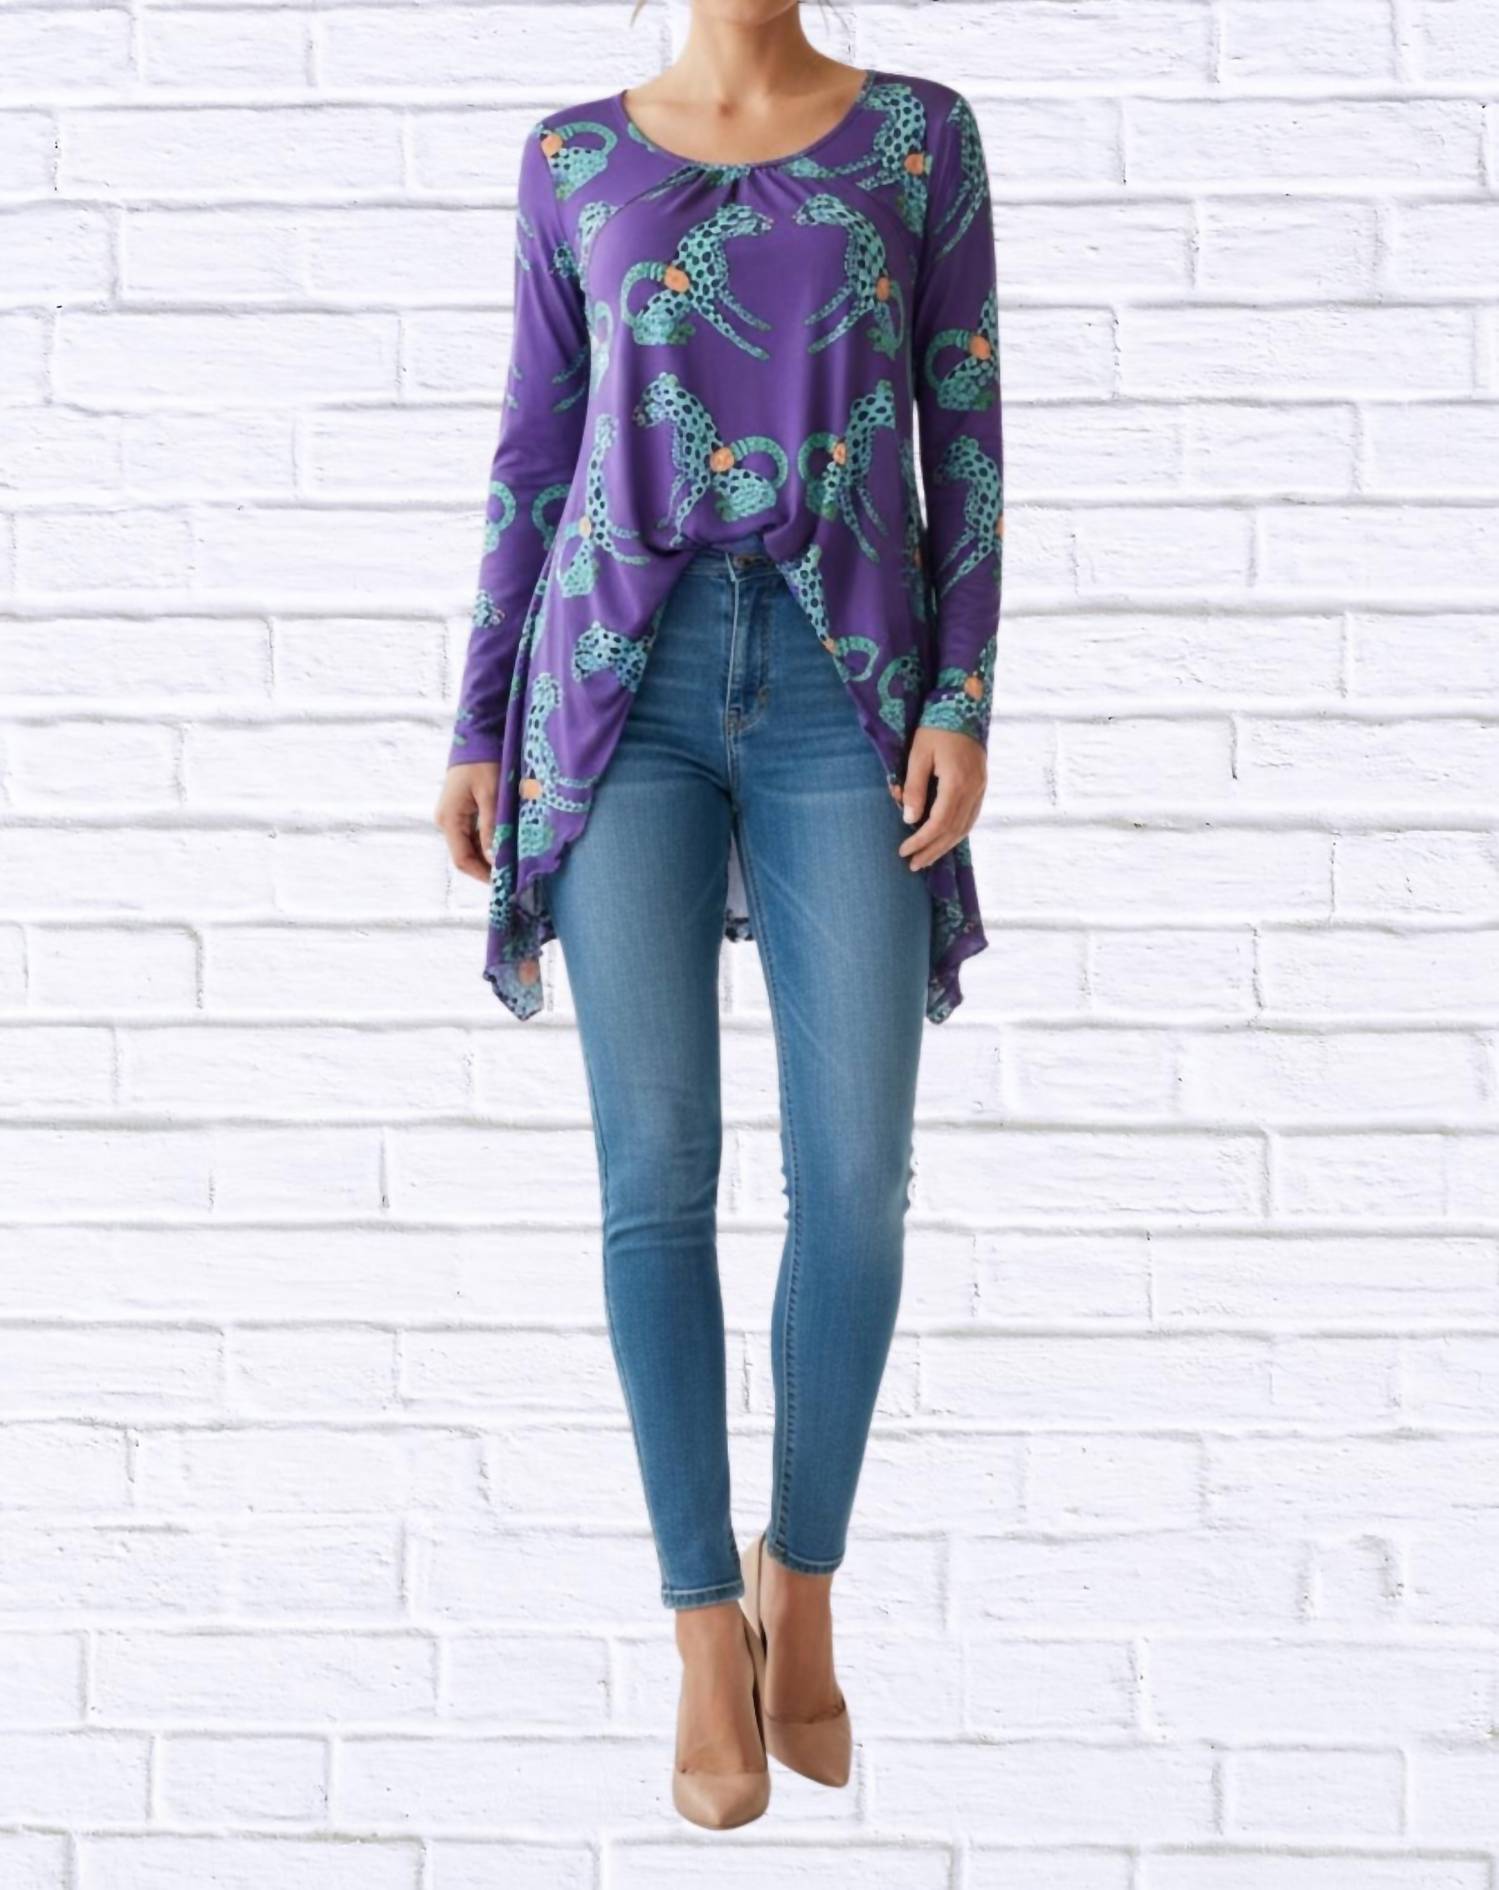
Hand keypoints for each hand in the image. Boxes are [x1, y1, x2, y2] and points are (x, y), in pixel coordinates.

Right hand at [435, 761, 499, 882]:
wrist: (475, 737)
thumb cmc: (483, 763)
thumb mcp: (491, 795)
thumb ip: (491, 828)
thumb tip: (493, 859)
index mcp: (449, 819)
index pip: (462, 859)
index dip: (482, 875)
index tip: (503, 883)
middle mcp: (446, 821)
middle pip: (465, 855)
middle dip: (486, 867)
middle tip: (511, 876)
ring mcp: (451, 817)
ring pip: (469, 846)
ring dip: (487, 856)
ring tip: (510, 863)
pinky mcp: (460, 811)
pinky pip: (472, 834)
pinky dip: (486, 843)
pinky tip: (503, 845)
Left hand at [896, 726, 986, 870]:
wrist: (964, 706)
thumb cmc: (935, 728)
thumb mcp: (918, 755)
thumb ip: (914, 788)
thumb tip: (909, 820)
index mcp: (957, 783)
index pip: (938, 823)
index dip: (921, 841)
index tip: (904, 851)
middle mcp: (973, 790)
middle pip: (953, 831)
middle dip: (932, 850)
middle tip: (913, 865)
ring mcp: (981, 788)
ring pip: (965, 827)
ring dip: (945, 846)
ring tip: (926, 859)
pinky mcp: (982, 785)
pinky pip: (971, 817)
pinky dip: (957, 833)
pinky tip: (945, 840)